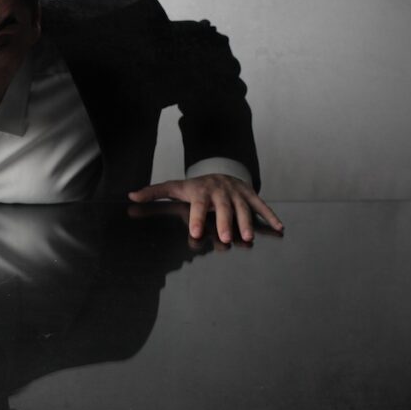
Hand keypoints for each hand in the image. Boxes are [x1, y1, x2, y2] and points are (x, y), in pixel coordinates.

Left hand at [128, 174, 282, 243]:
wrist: (220, 171)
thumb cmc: (195, 186)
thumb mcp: (174, 187)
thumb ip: (154, 193)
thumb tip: (130, 196)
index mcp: (200, 191)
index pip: (198, 205)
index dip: (197, 218)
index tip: (196, 233)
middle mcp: (220, 191)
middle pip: (223, 207)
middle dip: (225, 221)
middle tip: (226, 238)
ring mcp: (237, 192)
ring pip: (242, 207)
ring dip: (247, 221)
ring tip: (247, 237)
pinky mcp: (250, 194)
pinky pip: (261, 205)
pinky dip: (271, 216)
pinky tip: (279, 228)